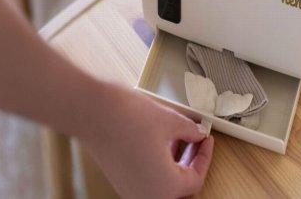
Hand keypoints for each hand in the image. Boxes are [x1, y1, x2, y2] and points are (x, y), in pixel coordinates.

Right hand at [85, 84, 213, 198]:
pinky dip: (159, 165)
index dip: (205, 156)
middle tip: (196, 140)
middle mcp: (147, 196)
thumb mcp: (170, 121)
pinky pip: (148, 180)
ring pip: (163, 184)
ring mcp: (131, 190)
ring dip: (175, 163)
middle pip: (181, 187)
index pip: (196, 178)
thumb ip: (190, 131)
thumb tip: (198, 134)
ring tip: (179, 136)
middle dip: (191, 161)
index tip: (207, 140)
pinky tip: (161, 142)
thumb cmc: (126, 117)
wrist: (93, 110)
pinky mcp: (120, 180)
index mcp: (165, 188)